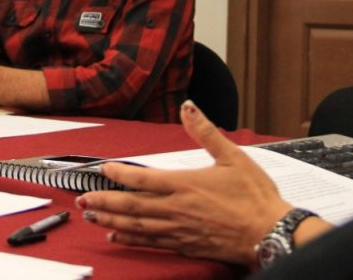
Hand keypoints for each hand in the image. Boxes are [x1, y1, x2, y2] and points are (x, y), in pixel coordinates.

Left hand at [75, 100, 298, 264]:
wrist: (270, 232)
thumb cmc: (254, 196)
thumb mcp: (233, 156)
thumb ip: (206, 132)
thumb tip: (189, 107)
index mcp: (185, 185)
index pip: (142, 179)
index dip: (118, 174)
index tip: (103, 169)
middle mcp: (176, 209)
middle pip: (130, 205)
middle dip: (103, 201)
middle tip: (82, 198)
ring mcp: (179, 230)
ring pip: (136, 226)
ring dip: (110, 221)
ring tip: (90, 216)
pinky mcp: (185, 245)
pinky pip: (150, 242)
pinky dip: (130, 239)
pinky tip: (116, 237)